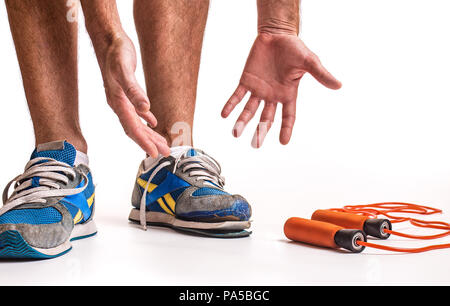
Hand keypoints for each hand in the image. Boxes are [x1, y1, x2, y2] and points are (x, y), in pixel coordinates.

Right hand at [101, 34, 169, 157]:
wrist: (108, 39)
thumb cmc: (115, 53)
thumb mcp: (125, 70)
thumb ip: (134, 91)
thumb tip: (146, 109)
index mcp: (117, 102)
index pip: (132, 128)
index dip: (144, 142)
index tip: (154, 153)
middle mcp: (118, 104)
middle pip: (135, 129)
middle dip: (149, 143)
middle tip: (164, 153)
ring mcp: (122, 99)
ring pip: (137, 123)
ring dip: (149, 134)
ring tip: (162, 144)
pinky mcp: (126, 92)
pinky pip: (137, 112)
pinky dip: (146, 119)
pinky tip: (152, 122)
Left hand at [221, 33, 341, 147]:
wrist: (277, 34)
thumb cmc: (295, 48)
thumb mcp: (309, 62)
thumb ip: (321, 74)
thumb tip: (339, 85)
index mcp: (287, 94)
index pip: (288, 116)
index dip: (286, 129)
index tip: (283, 142)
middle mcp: (272, 95)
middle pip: (266, 118)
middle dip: (261, 131)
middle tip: (255, 145)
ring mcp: (258, 89)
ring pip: (249, 110)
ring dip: (242, 121)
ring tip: (236, 133)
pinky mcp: (246, 80)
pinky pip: (237, 95)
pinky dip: (230, 105)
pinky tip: (224, 114)